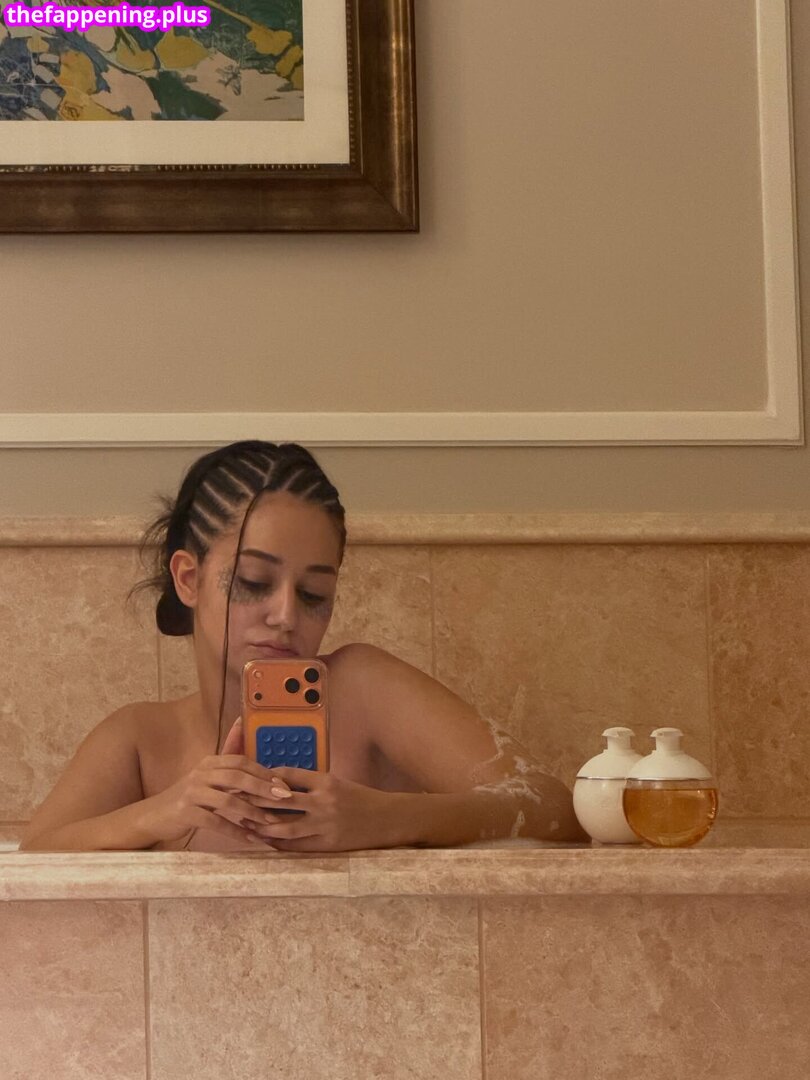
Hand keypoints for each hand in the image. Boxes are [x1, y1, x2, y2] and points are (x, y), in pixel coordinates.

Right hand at [142, 717, 292, 845]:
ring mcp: (192, 793)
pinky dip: (235, 831)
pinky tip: (250, 839)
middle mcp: (201, 773)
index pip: (241, 761)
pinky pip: (216, 822)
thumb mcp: (208, 773)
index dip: (264, 771)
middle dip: (264, 787)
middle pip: (237, 776)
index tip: (284, 783)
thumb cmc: (189, 796)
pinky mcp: (186, 813)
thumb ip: (228, 752)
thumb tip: (241, 720)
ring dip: (253, 812)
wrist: (155, 816)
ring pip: (228, 799)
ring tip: (270, 821)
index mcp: (210, 762)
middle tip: (285, 798)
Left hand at [245, 767, 400, 851]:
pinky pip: (297, 846)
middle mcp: (323, 801)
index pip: (288, 775)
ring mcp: (324, 825)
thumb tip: (280, 785)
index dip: (266, 776)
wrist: (387, 819)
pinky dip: (279, 844)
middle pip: (281, 801)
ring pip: (285, 827)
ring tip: (244, 824)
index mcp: (326, 781)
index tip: (249, 777)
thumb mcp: (338, 783)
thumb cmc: (361, 798)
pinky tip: (265, 841)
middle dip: (256, 801)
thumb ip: (312, 784)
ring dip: (262, 827)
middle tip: (236, 800)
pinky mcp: (327, 844)